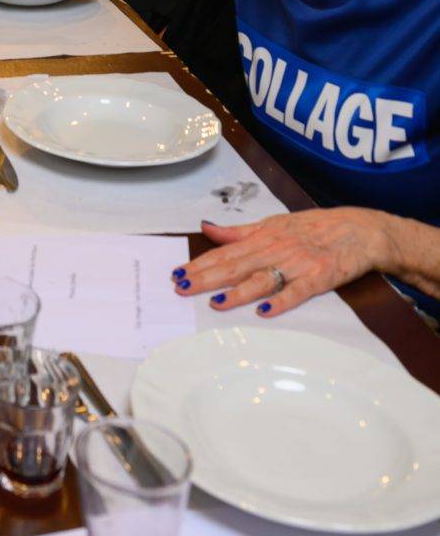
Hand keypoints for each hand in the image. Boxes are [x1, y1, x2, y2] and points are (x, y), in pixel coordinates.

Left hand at [173, 209, 392, 317]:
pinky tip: (263, 311)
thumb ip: (239, 231)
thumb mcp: (273, 223)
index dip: (200, 264)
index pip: (224, 253)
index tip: (177, 273)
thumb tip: (207, 228)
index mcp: (263, 237)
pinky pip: (296, 292)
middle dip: (207, 277)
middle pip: (236, 266)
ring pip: (262, 279)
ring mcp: (297, 264)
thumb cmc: (314, 227)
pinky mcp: (318, 278)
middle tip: (182, 288)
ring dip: (237, 292)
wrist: (358, 230)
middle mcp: (276, 249)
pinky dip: (280, 301)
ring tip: (215, 302)